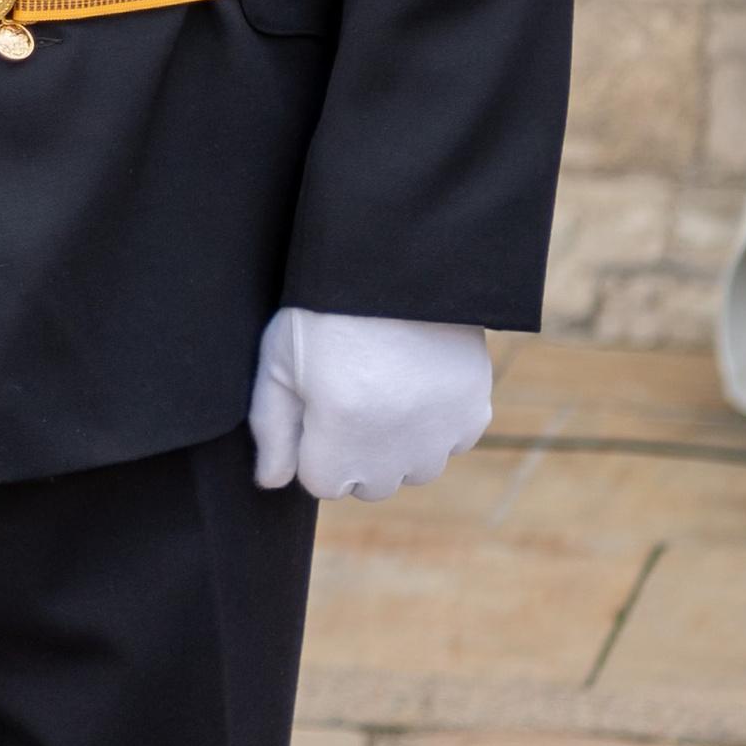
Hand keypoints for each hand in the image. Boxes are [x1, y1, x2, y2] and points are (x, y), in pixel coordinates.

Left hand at [249, 307, 492, 500]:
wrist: (395, 261)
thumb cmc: (324, 309)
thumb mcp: (276, 362)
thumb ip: (271, 429)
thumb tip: (271, 482)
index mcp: (339, 435)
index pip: (322, 483)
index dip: (313, 445)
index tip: (316, 407)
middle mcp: (394, 447)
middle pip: (370, 484)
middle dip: (355, 453)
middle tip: (351, 394)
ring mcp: (439, 433)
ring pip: (415, 469)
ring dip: (400, 445)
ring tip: (386, 387)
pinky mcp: (474, 409)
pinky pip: (454, 442)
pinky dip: (439, 424)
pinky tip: (420, 383)